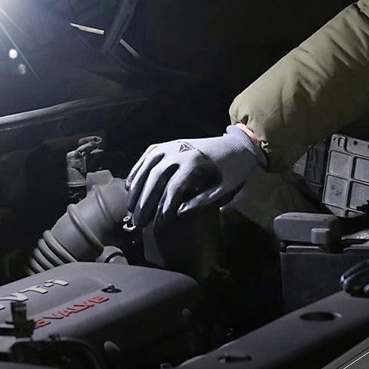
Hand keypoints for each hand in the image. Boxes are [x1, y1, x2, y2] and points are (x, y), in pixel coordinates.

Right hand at [125, 125, 263, 226]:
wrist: (236, 146)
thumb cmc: (232, 171)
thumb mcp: (224, 189)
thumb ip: (202, 201)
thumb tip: (178, 213)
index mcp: (195, 161)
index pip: (174, 187)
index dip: (164, 207)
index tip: (159, 224)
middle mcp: (180, 150)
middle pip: (156, 177)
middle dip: (145, 201)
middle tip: (139, 222)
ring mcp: (172, 145)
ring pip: (148, 165)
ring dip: (137, 187)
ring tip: (131, 208)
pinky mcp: (168, 143)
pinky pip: (148, 155)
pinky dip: (137, 170)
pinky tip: (131, 186)